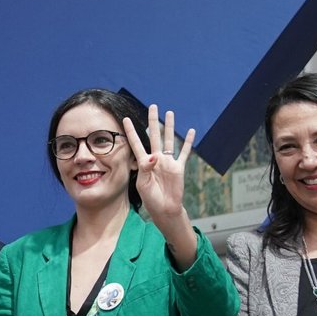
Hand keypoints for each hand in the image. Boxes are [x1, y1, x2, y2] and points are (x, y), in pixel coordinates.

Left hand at [120, 105, 198, 264]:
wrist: (164, 209)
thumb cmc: (151, 198)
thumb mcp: (143, 184)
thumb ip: (146, 169)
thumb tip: (154, 156)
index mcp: (143, 162)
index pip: (136, 143)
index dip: (131, 131)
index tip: (126, 119)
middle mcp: (155, 159)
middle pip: (154, 136)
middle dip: (153, 121)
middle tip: (152, 106)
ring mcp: (168, 162)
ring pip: (169, 140)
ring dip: (169, 126)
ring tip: (169, 113)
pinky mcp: (178, 167)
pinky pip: (184, 153)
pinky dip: (187, 142)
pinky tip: (190, 131)